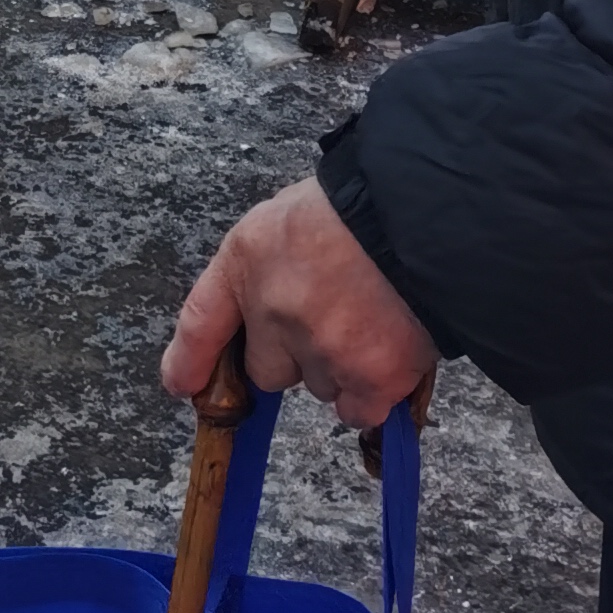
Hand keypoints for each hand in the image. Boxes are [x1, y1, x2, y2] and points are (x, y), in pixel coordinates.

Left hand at [161, 178, 437, 430]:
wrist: (428, 213)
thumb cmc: (362, 204)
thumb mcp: (289, 215)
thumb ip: (265, 266)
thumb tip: (263, 318)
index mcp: (248, 259)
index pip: (201, 322)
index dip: (189, 362)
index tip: (184, 384)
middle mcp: (274, 311)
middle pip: (269, 371)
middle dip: (295, 353)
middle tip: (335, 313)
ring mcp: (321, 349)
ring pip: (321, 385)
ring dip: (340, 364)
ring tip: (374, 314)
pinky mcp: (370, 378)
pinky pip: (359, 409)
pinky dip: (374, 391)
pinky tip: (392, 350)